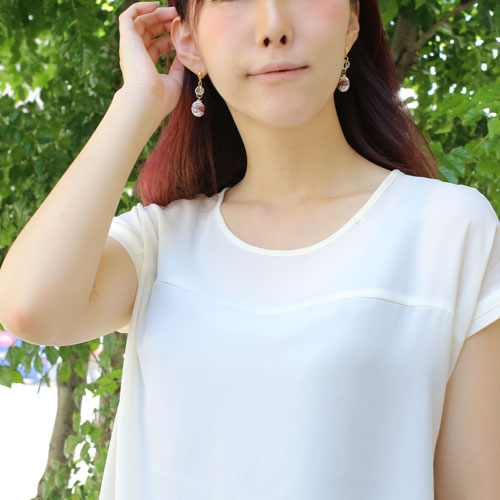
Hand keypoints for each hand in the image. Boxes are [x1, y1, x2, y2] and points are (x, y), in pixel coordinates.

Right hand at [117, 1, 184, 115]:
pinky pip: (128, 16)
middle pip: (149, 32)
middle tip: (180, 18)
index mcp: (146, 67)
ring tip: (172, 12)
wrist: (148, 100)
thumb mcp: (175, 81)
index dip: (171, 37)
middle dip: (165, 23)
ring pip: (141, 22)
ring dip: (157, 14)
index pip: (157, 46)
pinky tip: (155, 5)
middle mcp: (136, 56)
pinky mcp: (127, 39)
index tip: (184, 33)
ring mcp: (130, 47)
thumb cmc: (162, 97)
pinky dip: (139, 7)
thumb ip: (178, 67)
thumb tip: (184, 55)